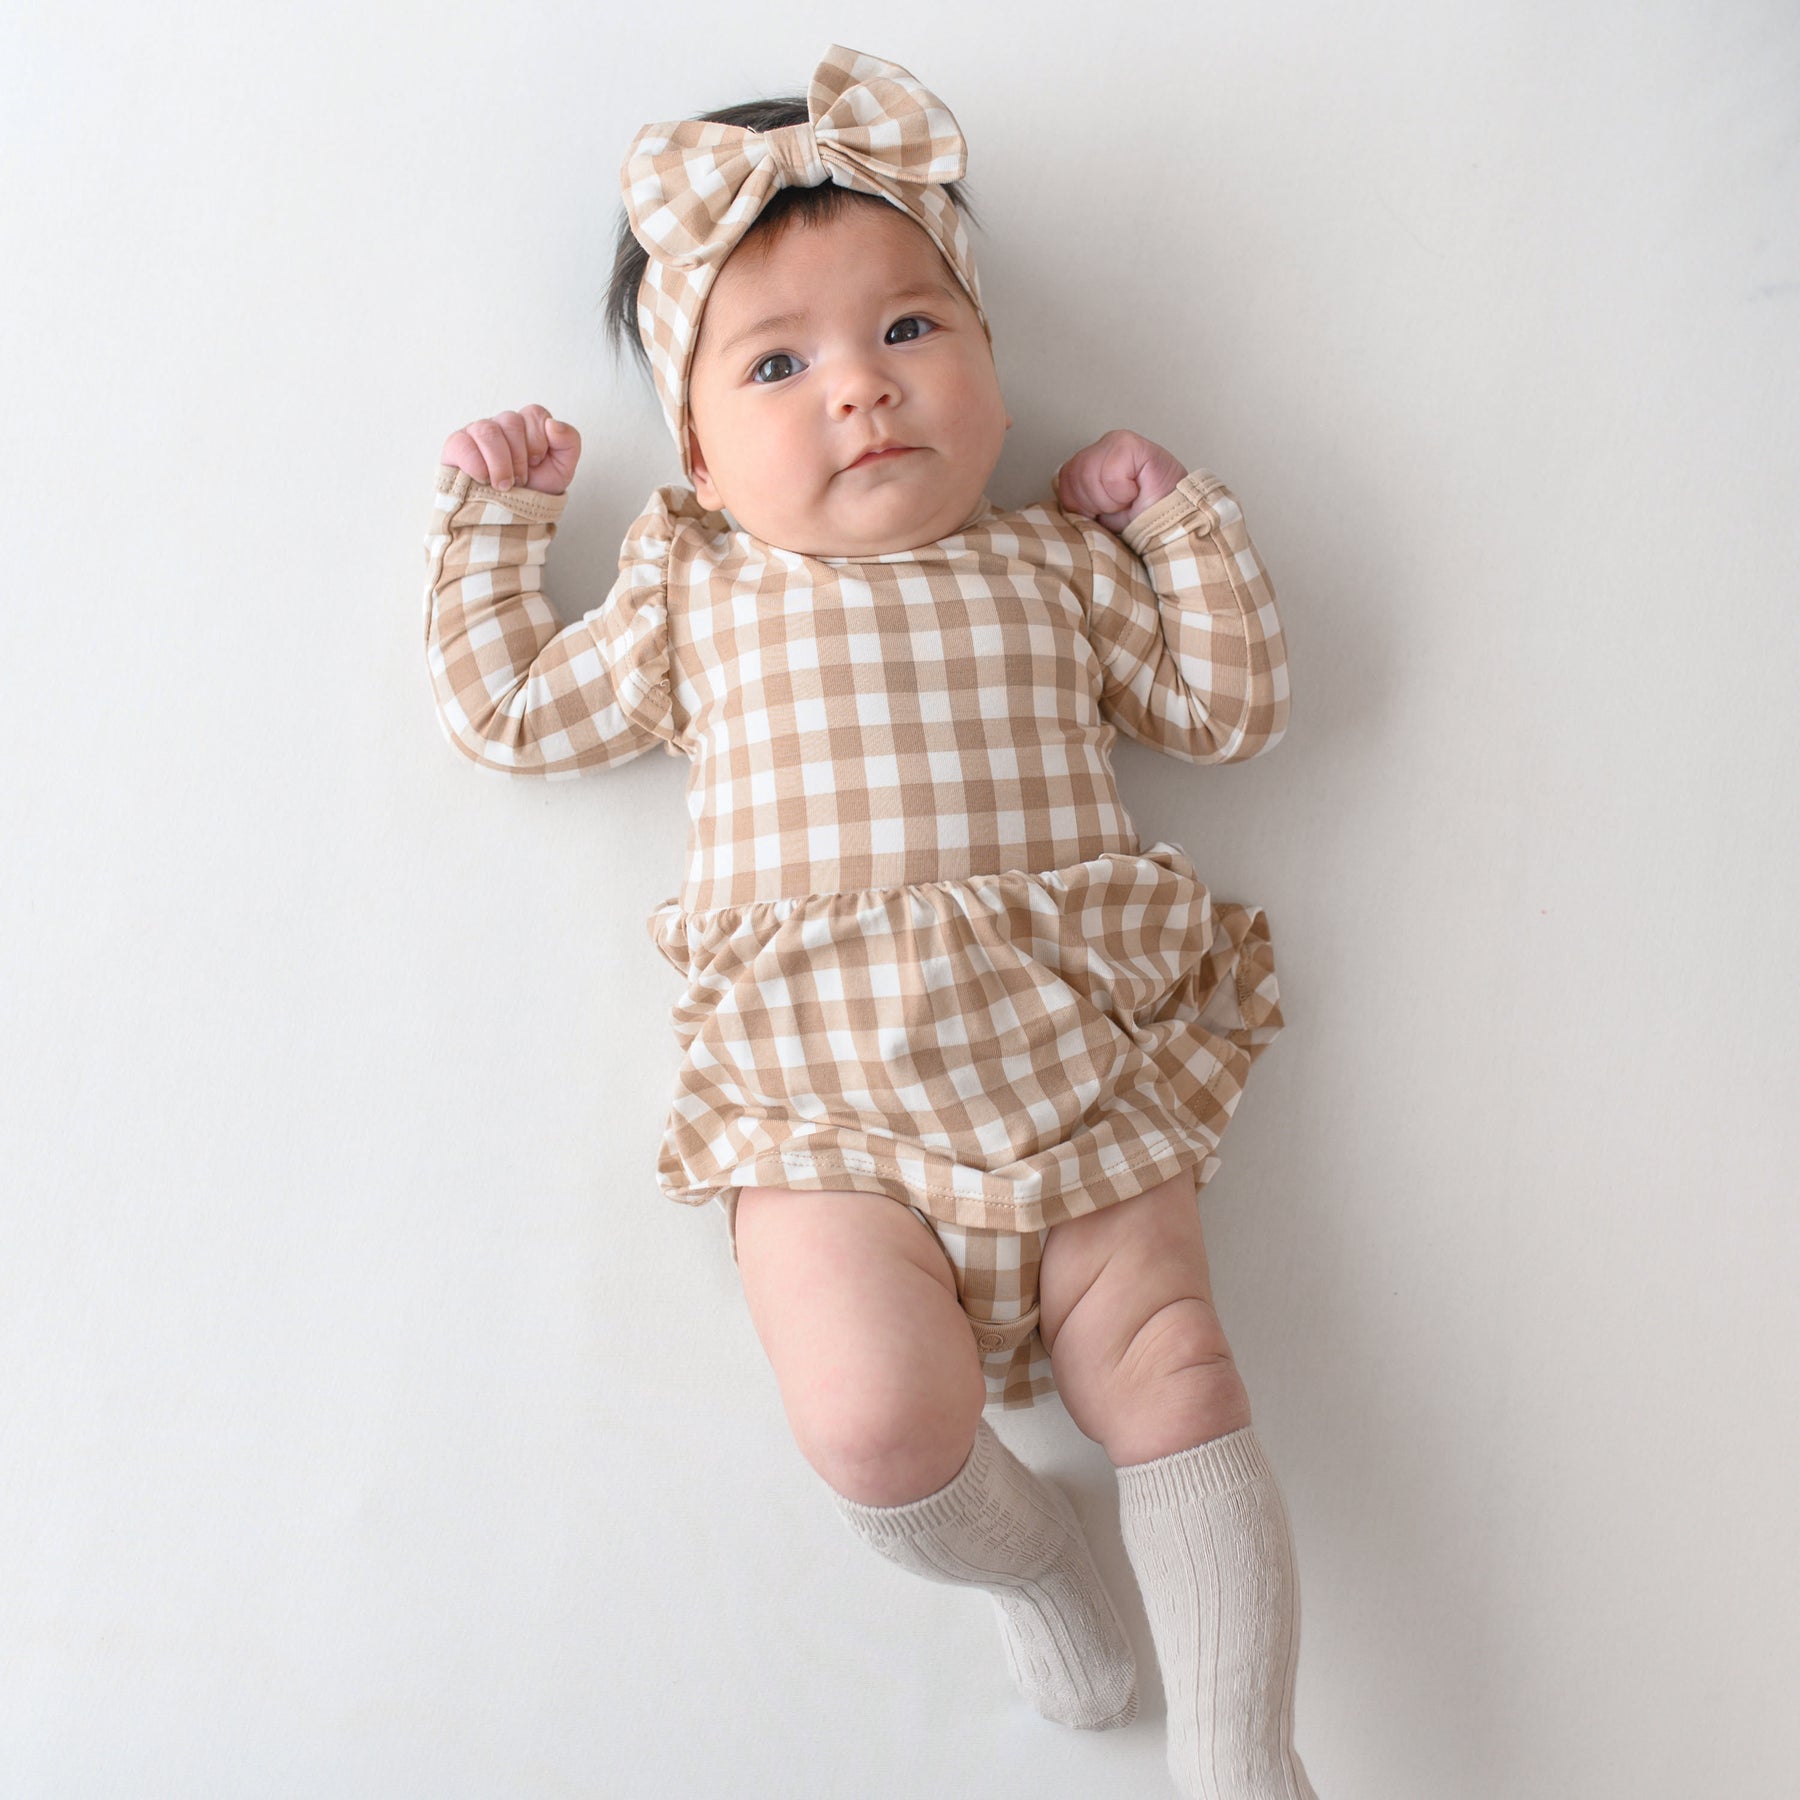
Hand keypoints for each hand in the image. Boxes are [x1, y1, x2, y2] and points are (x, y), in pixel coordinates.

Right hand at [439, 405, 580, 495]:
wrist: (510, 517)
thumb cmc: (534, 489)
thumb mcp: (562, 469)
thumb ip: (569, 442)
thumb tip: (553, 424)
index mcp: (527, 425)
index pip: (534, 413)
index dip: (539, 441)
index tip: (537, 464)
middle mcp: (502, 423)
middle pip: (511, 422)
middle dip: (520, 459)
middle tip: (521, 480)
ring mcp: (477, 431)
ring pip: (488, 431)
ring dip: (500, 465)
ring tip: (504, 485)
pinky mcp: (457, 445)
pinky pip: (464, 444)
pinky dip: (478, 467)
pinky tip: (483, 480)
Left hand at [1053, 429, 1184, 533]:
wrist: (1168, 525)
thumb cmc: (1136, 519)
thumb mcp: (1095, 512)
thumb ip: (1075, 496)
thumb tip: (1056, 491)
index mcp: (1089, 461)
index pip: (1063, 481)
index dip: (1080, 504)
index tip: (1102, 512)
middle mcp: (1100, 447)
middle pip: (1073, 477)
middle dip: (1094, 502)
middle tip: (1117, 506)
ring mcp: (1116, 441)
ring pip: (1088, 475)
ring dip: (1109, 499)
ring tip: (1128, 499)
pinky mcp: (1131, 444)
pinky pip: (1110, 473)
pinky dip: (1122, 491)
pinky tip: (1136, 489)